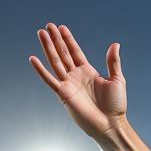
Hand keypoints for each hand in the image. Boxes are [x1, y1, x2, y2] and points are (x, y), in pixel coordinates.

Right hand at [29, 23, 126, 138]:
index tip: (62, 28)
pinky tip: (33, 59)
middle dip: (56, 39)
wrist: (111, 124)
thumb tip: (115, 44)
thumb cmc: (116, 106)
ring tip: (41, 33)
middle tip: (49, 25)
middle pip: (63, 54)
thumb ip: (113, 62)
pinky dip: (41, 70)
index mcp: (88, 72)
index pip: (75, 52)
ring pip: (55, 62)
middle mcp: (76, 76)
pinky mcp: (63, 94)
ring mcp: (69, 84)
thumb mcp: (117, 80)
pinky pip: (49, 80)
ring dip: (48, 48)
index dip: (68, 40)